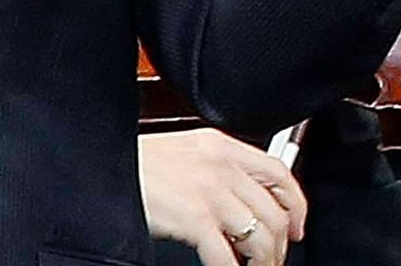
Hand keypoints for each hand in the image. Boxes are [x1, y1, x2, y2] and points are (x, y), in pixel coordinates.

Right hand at [139, 129, 307, 265]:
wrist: (104, 169)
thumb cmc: (139, 166)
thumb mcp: (186, 153)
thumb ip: (218, 169)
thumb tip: (242, 201)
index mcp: (221, 146)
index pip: (278, 173)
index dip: (296, 205)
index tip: (297, 226)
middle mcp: (221, 165)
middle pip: (275, 212)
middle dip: (280, 246)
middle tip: (274, 260)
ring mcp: (209, 191)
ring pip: (260, 236)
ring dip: (264, 262)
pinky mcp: (194, 218)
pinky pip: (227, 256)